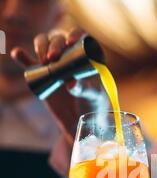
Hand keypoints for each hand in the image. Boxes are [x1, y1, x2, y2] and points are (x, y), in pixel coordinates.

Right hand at [10, 28, 91, 143]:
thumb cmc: (92, 104)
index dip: (74, 34)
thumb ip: (84, 89)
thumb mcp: (92, 96)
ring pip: (44, 44)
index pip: (79, 37)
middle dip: (54, 44)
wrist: (79, 118)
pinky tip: (18, 54)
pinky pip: (28, 61)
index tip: (70, 41)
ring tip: (43, 61)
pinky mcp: (40, 72)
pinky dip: (21, 56)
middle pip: (59, 39)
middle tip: (53, 58)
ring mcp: (53, 62)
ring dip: (41, 46)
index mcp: (85, 54)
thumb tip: (71, 84)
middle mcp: (68, 53)